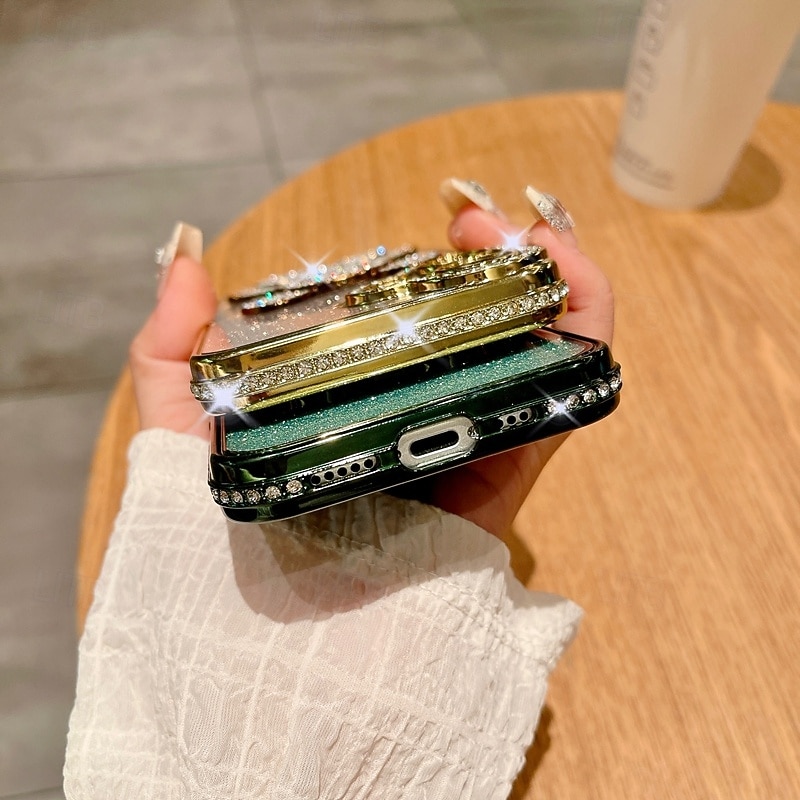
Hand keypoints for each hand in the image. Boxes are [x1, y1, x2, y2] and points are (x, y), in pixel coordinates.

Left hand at [129, 203, 613, 539]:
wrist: (267, 642)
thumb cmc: (218, 542)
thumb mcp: (182, 435)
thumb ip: (172, 354)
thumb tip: (186, 261)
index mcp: (361, 402)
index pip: (417, 323)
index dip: (437, 266)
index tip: (429, 227)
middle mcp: (423, 416)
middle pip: (489, 327)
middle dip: (500, 259)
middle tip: (474, 225)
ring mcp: (470, 440)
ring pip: (544, 349)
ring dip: (552, 278)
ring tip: (526, 236)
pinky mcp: (508, 474)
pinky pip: (565, 400)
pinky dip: (583, 331)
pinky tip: (565, 277)